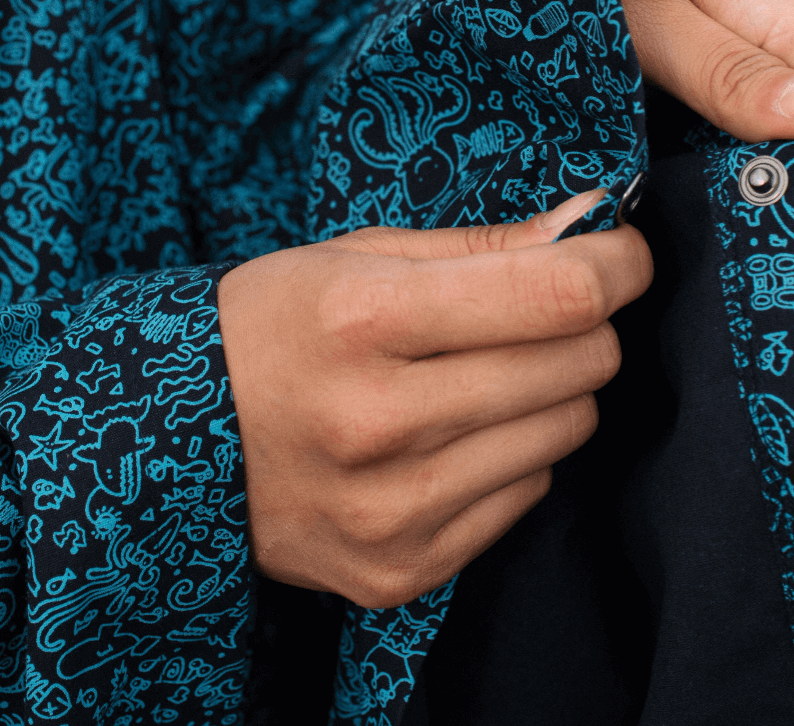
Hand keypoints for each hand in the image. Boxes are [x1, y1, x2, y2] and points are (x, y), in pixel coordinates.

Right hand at [217, 190, 650, 607]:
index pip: (557, 293)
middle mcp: (382, 421)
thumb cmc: (273, 326)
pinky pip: (526, 494)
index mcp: (367, 320)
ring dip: (551, 390)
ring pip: (566, 432)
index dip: (618, 264)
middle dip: (585, 324)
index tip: (622, 252)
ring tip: (486, 373)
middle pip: (578, 364)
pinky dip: (514, 452)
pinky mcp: (402, 568)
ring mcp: (393, 508)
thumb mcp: (358, 257)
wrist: (171, 442)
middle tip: (543, 310)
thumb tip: (590, 226)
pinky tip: (456, 433)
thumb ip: (483, 246)